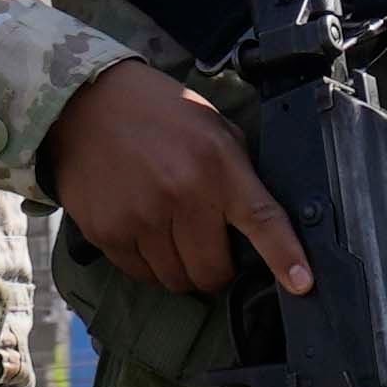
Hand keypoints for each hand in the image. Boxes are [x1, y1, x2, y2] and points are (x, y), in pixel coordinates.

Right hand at [47, 63, 305, 297]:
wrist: (84, 103)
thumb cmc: (157, 114)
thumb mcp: (212, 128)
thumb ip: (238, 174)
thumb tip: (260, 224)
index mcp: (216, 166)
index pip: (261, 220)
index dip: (284, 257)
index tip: (302, 284)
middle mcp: (181, 195)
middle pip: (212, 272)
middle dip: (217, 270)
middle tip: (209, 248)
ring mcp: (141, 217)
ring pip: (176, 280)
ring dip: (181, 269)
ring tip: (170, 234)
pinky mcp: (107, 231)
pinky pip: (140, 274)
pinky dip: (148, 264)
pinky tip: (142, 230)